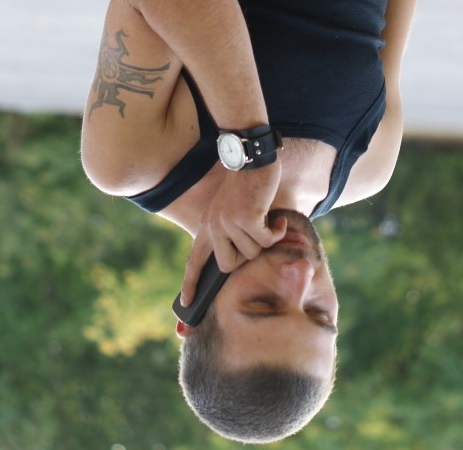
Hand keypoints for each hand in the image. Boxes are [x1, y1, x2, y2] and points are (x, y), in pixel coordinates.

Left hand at [180, 162, 286, 305]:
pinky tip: (277, 219)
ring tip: (266, 219)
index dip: (190, 283)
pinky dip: (277, 232)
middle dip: (246, 258)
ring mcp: (229, 222)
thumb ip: (230, 231)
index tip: (185, 304)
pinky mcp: (246, 218)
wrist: (250, 157)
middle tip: (255, 239)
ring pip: (252, 254)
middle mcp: (214, 226)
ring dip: (265, 239)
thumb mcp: (230, 208)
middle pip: (228, 266)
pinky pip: (267, 241)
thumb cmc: (246, 184)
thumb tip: (241, 259)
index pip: (194, 259)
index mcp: (207, 225)